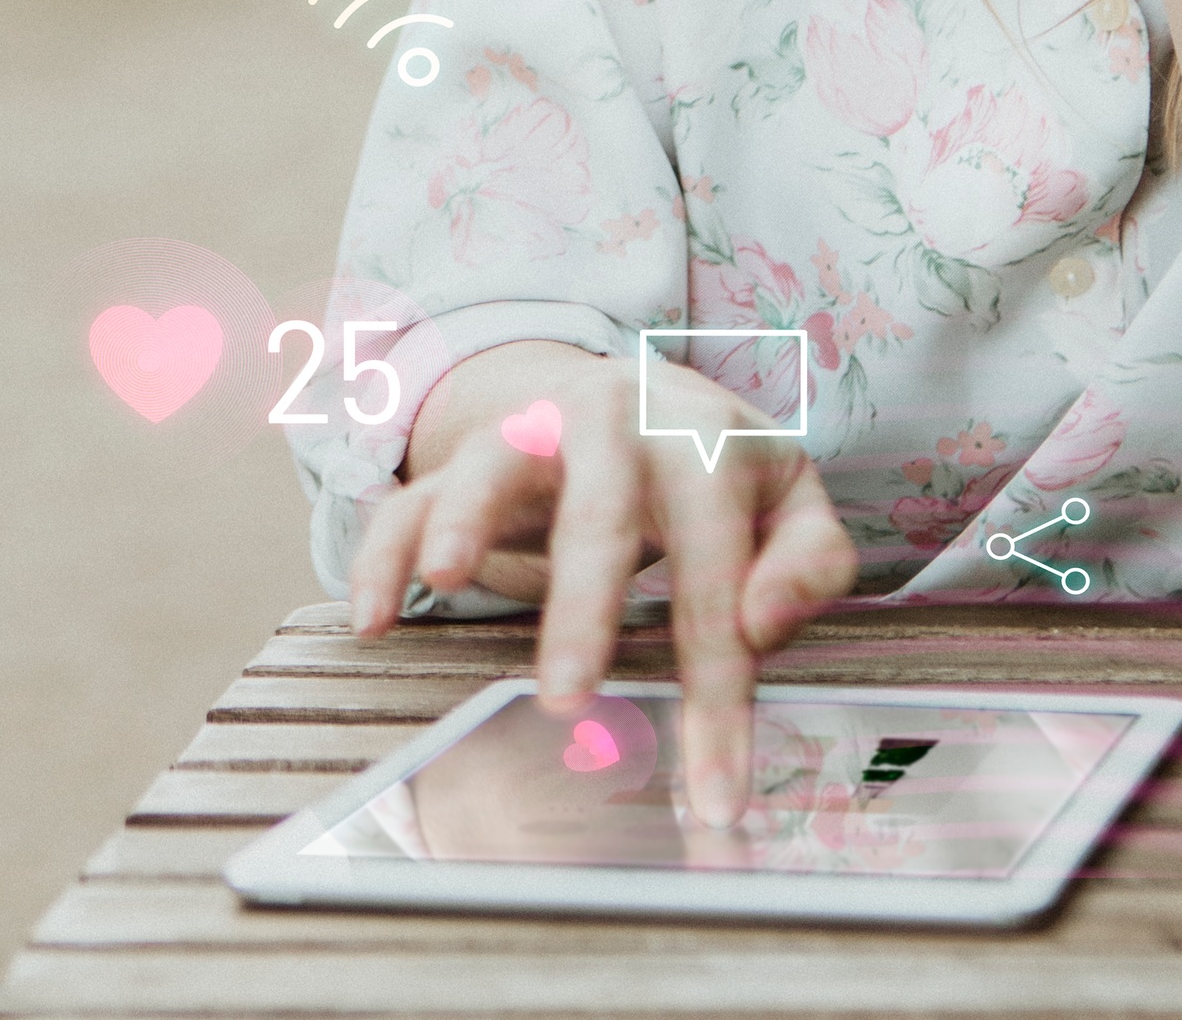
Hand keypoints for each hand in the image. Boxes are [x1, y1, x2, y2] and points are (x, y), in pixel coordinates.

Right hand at [349, 340, 857, 829]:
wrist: (646, 391)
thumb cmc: (721, 471)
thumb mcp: (788, 501)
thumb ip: (808, 560)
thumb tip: (764, 623)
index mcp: (706, 443)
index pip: (716, 572)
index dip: (717, 684)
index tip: (714, 791)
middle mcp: (619, 424)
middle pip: (602, 510)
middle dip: (585, 602)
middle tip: (570, 699)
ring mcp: (538, 432)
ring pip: (496, 468)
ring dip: (469, 519)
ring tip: (449, 579)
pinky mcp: (471, 456)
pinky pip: (416, 493)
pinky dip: (388, 547)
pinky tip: (373, 615)